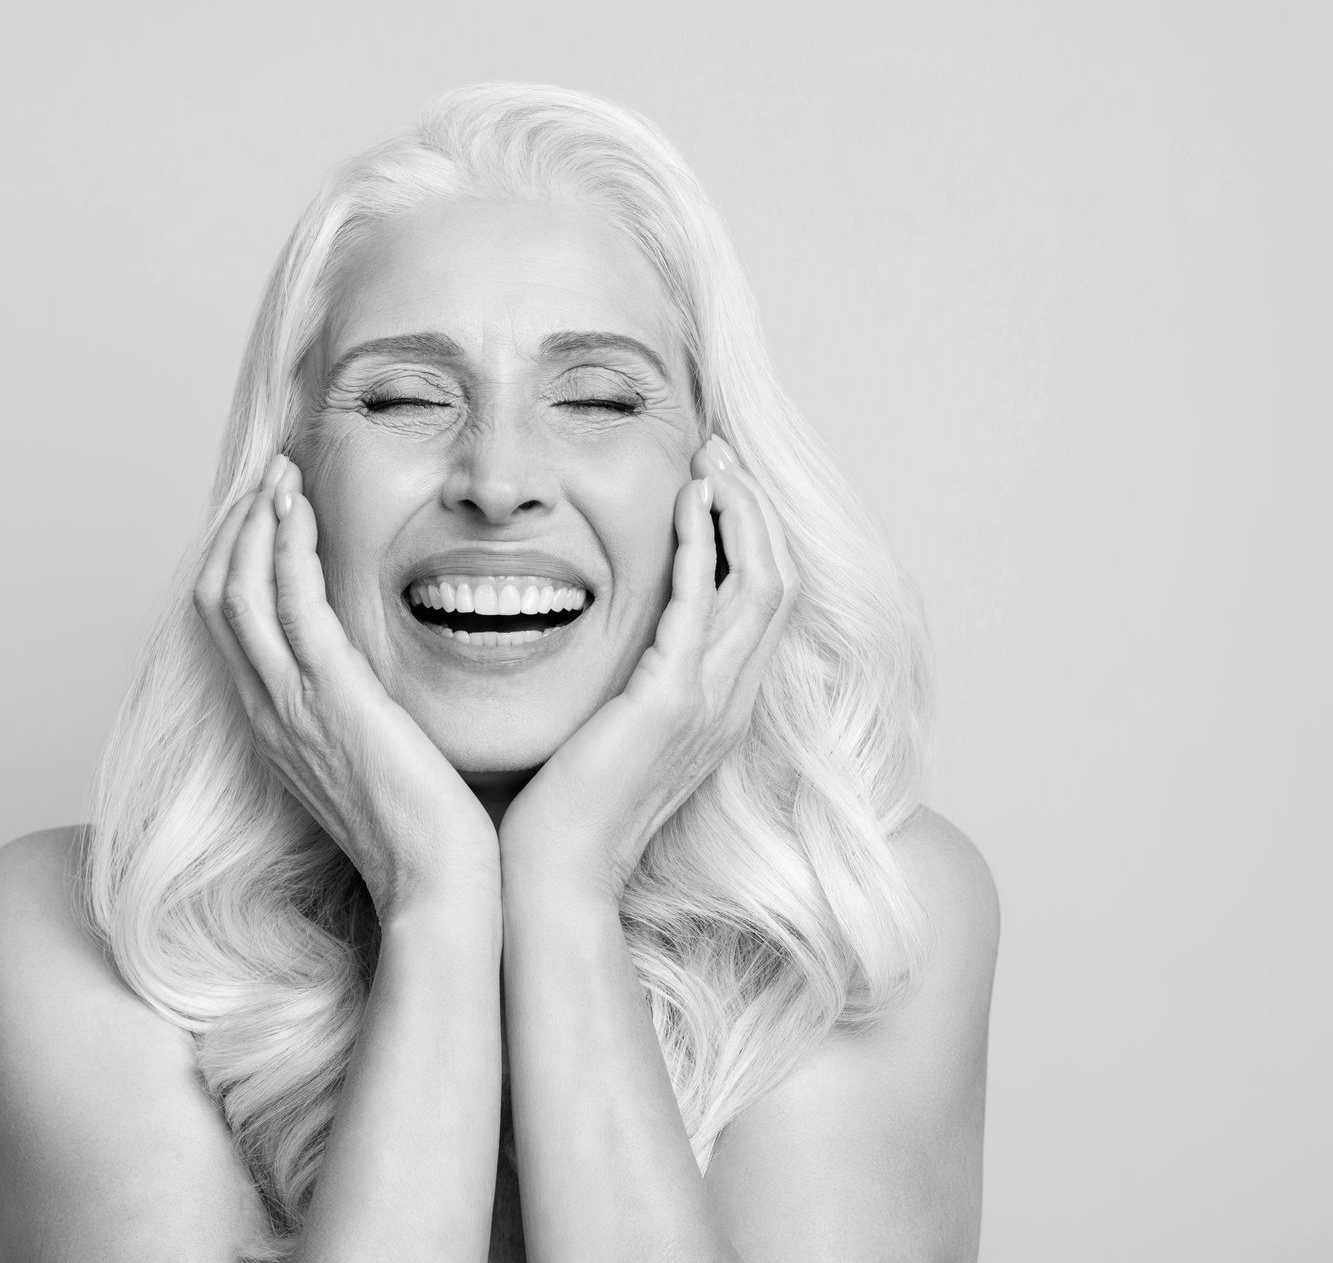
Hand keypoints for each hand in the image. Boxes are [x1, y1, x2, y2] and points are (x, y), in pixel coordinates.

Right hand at [196, 455, 499, 918]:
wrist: (438, 887)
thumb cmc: (428, 835)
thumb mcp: (380, 762)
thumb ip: (367, 716)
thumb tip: (383, 684)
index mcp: (279, 729)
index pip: (232, 627)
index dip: (241, 561)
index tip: (270, 514)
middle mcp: (269, 713)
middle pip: (219, 598)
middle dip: (239, 529)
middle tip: (269, 478)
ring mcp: (291, 706)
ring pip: (239, 591)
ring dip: (256, 523)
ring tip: (279, 474)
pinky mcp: (329, 698)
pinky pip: (289, 605)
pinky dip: (287, 548)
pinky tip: (301, 509)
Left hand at [497, 435, 796, 898]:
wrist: (553, 878)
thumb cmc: (564, 813)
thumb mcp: (608, 732)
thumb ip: (623, 685)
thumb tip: (606, 644)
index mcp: (718, 709)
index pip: (762, 605)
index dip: (750, 538)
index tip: (716, 485)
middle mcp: (729, 703)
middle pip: (778, 582)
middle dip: (754, 510)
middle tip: (718, 455)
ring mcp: (708, 703)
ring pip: (761, 583)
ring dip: (739, 513)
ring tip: (710, 462)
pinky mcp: (671, 702)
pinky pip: (702, 603)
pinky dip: (701, 544)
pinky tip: (687, 502)